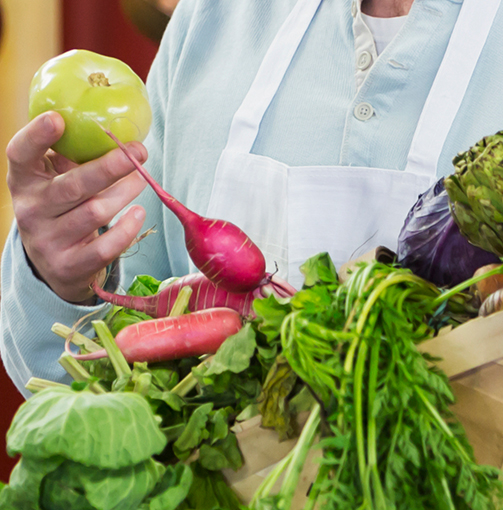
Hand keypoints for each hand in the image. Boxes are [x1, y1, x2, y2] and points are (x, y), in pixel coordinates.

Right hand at [6, 111, 147, 303]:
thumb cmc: (63, 209)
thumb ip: (74, 158)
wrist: (55, 265)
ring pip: (95, 212)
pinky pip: (105, 247)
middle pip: (73, 186)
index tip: (58, 119)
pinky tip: (138, 213)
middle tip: (138, 152)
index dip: (36, 136)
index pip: (20, 155)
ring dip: (125, 193)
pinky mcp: (69, 266)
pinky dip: (127, 229)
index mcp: (24, 181)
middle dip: (109, 167)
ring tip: (142, 179)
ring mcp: (48, 242)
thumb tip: (120, 135)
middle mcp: (31, 211)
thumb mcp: (56, 181)